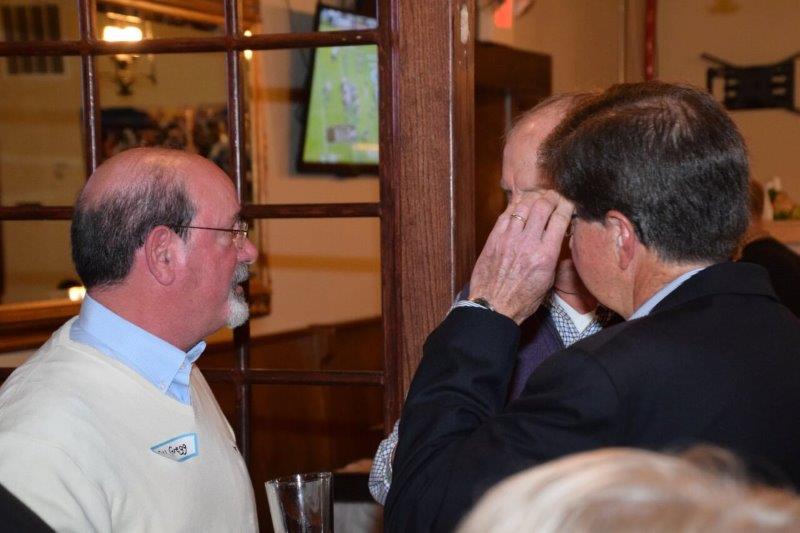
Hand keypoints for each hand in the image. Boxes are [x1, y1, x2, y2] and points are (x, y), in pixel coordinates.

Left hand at [468, 191, 573, 323]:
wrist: (493, 306)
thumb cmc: (522, 298)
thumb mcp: (548, 280)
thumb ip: (553, 254)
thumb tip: (559, 234)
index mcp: (545, 255)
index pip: (560, 219)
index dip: (567, 205)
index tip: (569, 203)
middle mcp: (528, 243)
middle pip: (542, 206)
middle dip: (552, 197)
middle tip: (554, 197)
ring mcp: (509, 239)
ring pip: (523, 205)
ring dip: (533, 198)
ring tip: (538, 199)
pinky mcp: (494, 238)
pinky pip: (506, 214)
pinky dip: (516, 207)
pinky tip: (521, 206)